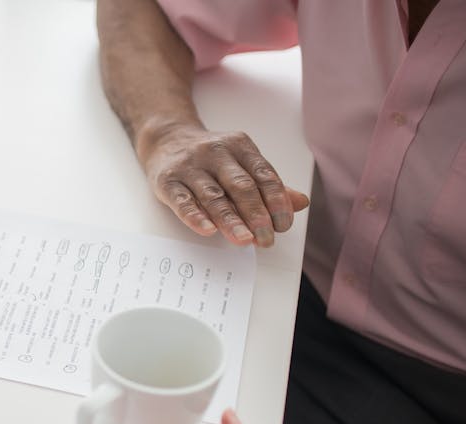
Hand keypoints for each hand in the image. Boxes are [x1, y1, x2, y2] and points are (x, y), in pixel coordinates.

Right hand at [137, 121, 309, 247]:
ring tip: (244, 240)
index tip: (283, 224)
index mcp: (239, 146)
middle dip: (256, 214)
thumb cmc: (208, 158)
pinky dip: (195, 216)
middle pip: (240, 186)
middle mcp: (216, 153)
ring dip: (230, 220)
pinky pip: (183, 201)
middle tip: (266, 238)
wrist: (165, 140)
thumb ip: (268, 184)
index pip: (263, 175)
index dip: (276, 201)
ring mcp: (190, 167)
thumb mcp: (240, 163)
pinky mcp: (167, 181)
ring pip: (214, 196)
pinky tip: (208, 229)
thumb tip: (299, 203)